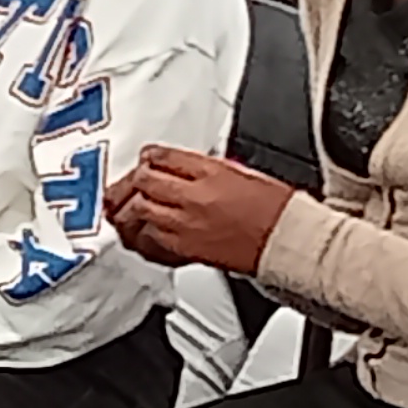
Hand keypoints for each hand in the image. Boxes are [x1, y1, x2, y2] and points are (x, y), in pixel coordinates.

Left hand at [110, 147, 295, 274]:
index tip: (146, 159)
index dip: (148, 156)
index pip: (162, 157)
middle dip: (129, 182)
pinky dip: (140, 235)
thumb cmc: (277, 209)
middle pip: (143, 181)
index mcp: (210, 171)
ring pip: (139, 211)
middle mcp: (193, 197)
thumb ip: (207, 169)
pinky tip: (138, 234)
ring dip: (126, 209)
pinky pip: (151, 240)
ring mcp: (186, 225)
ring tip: (119, 209)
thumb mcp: (242, 173)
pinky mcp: (187, 250)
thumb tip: (183, 168)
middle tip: (122, 185)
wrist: (289, 241)